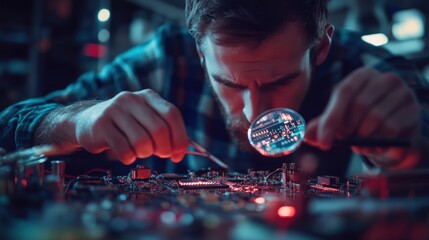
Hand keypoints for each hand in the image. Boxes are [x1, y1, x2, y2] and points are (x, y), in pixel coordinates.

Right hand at [73, 89, 188, 164]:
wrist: (86, 121)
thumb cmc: (123, 125)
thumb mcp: (145, 120)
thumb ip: (164, 130)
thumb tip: (181, 151)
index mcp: (148, 96)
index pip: (172, 114)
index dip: (180, 137)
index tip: (178, 155)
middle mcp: (132, 99)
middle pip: (159, 129)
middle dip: (163, 149)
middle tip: (159, 154)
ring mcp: (114, 110)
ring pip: (142, 142)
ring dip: (145, 154)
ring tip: (139, 152)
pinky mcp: (101, 126)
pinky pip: (124, 150)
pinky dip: (129, 158)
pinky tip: (126, 155)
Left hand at [305, 67, 422, 168]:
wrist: (392, 134)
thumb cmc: (360, 122)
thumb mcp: (339, 121)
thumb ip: (321, 127)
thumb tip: (305, 137)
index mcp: (363, 75)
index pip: (345, 91)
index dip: (332, 118)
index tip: (324, 142)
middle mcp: (386, 79)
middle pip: (360, 105)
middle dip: (348, 128)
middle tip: (344, 139)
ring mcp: (403, 93)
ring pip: (376, 119)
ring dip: (363, 138)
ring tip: (360, 143)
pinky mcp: (413, 112)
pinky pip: (391, 130)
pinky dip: (378, 143)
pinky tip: (375, 145)